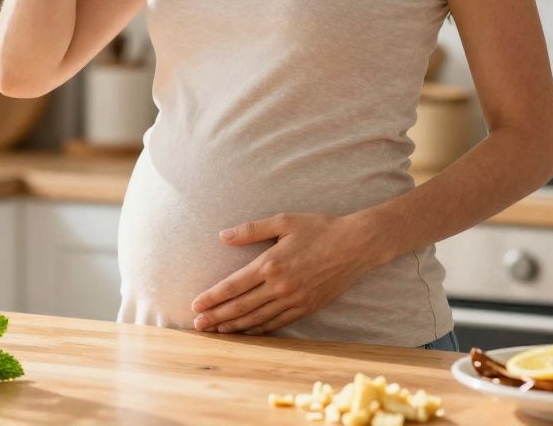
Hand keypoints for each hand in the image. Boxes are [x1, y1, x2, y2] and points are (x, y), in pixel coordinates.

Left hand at [190, 212, 378, 334]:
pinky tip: (246, 331)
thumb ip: (252, 230)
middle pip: (240, 306)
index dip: (212, 297)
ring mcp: (294, 299)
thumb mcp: (283, 221)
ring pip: (257, 318)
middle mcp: (280, 285)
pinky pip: (277, 323)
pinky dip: (259, 329)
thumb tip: (223, 236)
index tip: (195, 305)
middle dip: (217, 317)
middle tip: (198, 325)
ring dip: (234, 326)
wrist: (356, 245)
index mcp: (271, 263)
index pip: (233, 285)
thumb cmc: (318, 228)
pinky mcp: (306, 307)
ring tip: (216, 331)